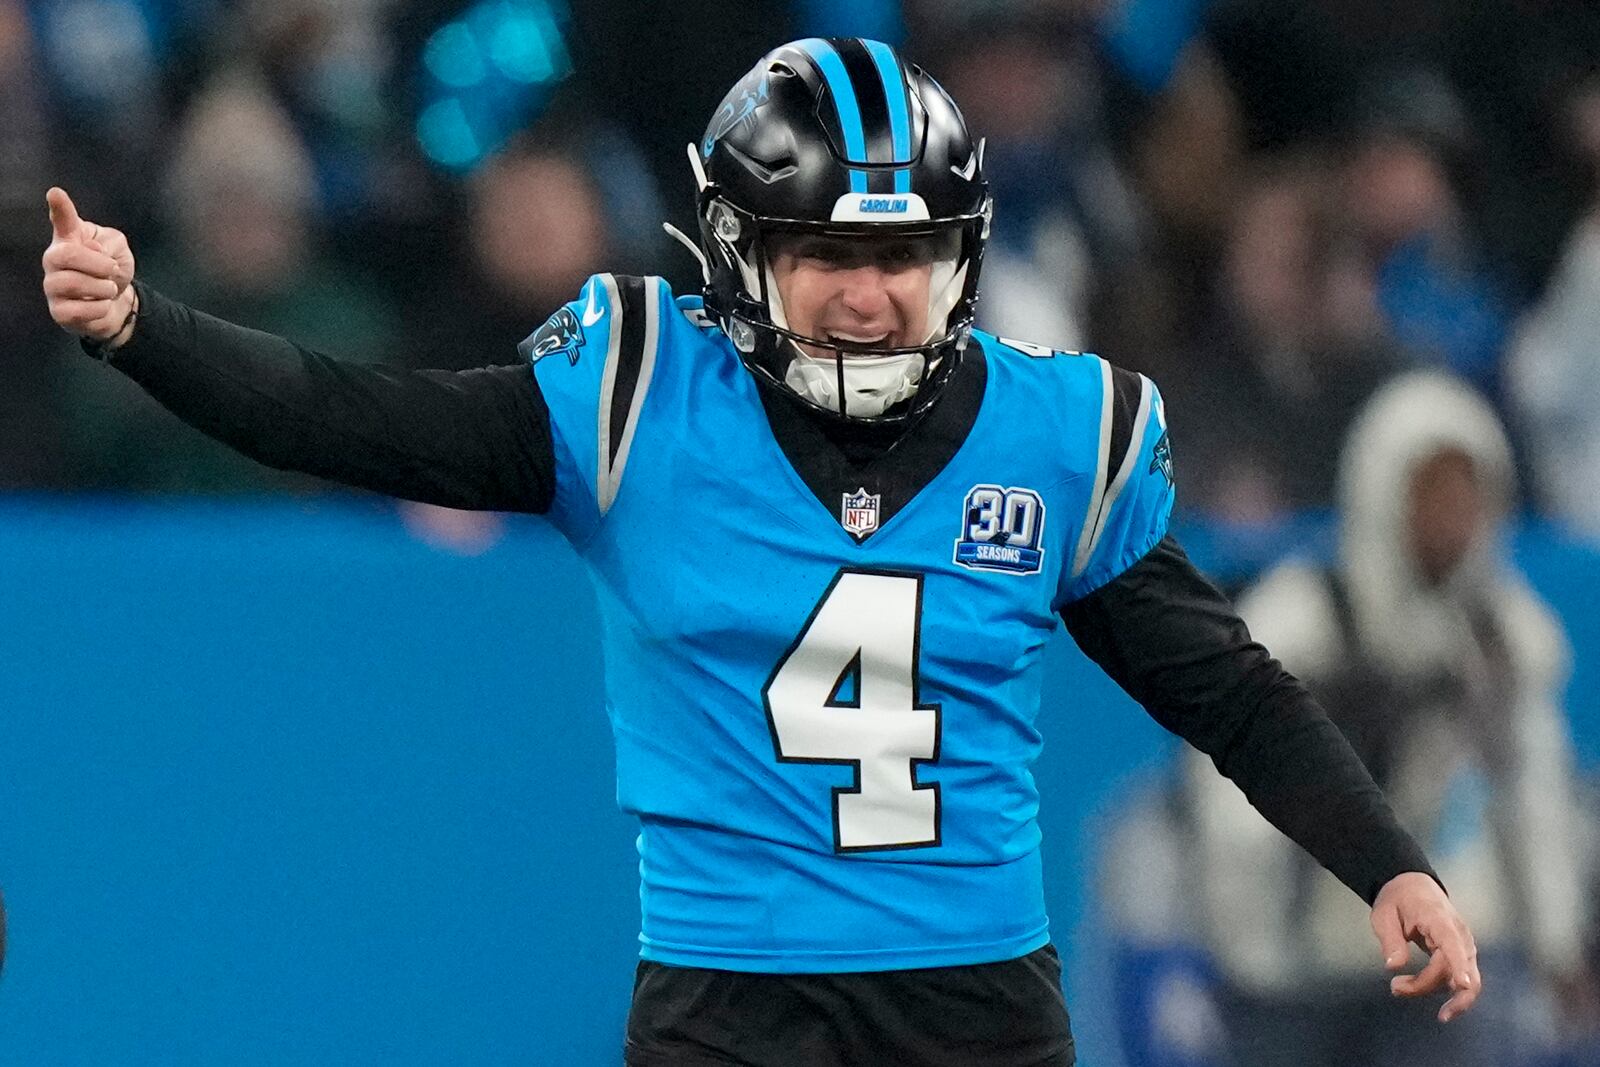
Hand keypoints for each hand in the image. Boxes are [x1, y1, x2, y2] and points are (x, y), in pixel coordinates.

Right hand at [42, 187, 137, 346]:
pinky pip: (78, 310)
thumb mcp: (118, 250)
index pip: (62, 220)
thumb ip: (107, 243)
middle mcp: (55, 259)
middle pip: (65, 254)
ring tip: (109, 288)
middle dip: (96, 263)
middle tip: (111, 269)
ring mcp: (53, 286)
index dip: (60, 207)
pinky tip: (101, 304)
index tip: (55, 193)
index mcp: (70, 239)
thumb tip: (90, 248)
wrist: (116, 304)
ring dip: (101, 287)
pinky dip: (99, 307)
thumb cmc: (111, 272)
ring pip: (70, 283)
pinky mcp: (58, 311)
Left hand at [1371, 871, 1480, 1022]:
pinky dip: (1442, 990)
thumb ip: (1391, 940)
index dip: (1459, 966)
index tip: (1463, 985)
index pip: (1453, 944)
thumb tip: (1393, 966)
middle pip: (1454, 970)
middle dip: (1427, 986)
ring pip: (1460, 980)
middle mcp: (1459, 935)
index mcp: (1439, 919)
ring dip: (1431, 990)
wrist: (1413, 885)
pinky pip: (1459, 978)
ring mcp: (1464, 946)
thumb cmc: (1398, 898)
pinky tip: (1420, 991)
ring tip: (1398, 987)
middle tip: (1396, 989)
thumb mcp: (1384, 914)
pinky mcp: (1462, 955)